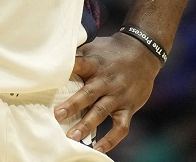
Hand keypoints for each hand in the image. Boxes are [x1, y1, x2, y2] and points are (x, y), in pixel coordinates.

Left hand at [53, 32, 162, 153]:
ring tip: (73, 137)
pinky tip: (98, 149)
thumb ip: (77, 55)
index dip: (67, 70)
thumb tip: (52, 57)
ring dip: (87, 125)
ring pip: (102, 112)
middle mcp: (106, 80)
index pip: (79, 65)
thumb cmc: (112, 50)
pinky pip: (121, 127)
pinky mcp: (129, 107)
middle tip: (57, 116)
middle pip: (89, 93)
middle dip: (73, 105)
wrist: (144, 51)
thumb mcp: (94, 47)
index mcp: (95, 63)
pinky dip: (111, 140)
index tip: (51, 78)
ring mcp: (118, 95)